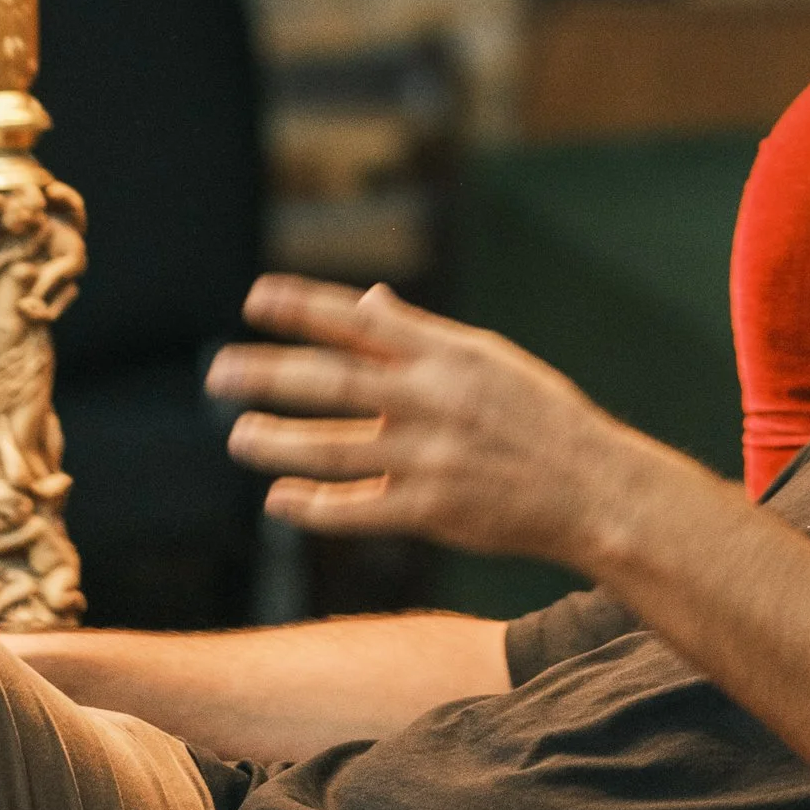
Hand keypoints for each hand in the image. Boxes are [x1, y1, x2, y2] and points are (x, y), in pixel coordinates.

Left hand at [206, 275, 651, 567]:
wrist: (592, 487)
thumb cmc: (538, 415)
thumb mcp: (488, 358)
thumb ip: (421, 334)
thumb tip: (370, 300)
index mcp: (447, 354)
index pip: (361, 322)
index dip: (304, 308)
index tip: (255, 298)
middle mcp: (434, 400)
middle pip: (335, 382)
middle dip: (270, 374)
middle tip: (217, 371)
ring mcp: (431, 458)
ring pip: (335, 448)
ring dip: (279, 443)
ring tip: (239, 435)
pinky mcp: (433, 511)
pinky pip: (359, 509)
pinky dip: (316, 507)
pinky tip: (281, 502)